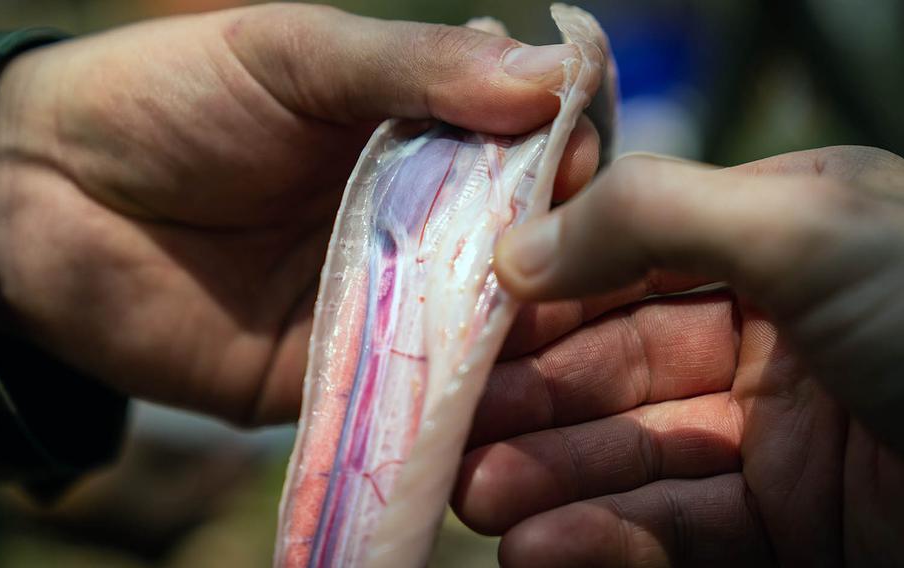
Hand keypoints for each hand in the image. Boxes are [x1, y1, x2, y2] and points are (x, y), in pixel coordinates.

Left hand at [0, 3, 600, 424]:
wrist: (43, 200)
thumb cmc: (170, 100)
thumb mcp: (295, 55)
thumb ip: (416, 66)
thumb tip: (556, 71)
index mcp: (421, 132)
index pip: (530, 141)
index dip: (567, 147)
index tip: (579, 155)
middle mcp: (422, 219)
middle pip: (524, 238)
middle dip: (556, 247)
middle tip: (571, 252)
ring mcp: (389, 299)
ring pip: (486, 319)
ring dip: (521, 325)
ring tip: (539, 321)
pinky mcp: (347, 370)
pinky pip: (419, 385)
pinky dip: (459, 388)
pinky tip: (493, 385)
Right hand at [454, 146, 903, 565]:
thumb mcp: (809, 228)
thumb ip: (653, 214)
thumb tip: (515, 251)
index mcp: (776, 239)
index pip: (628, 264)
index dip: (543, 299)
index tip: (464, 332)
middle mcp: (772, 330)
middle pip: (617, 367)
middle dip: (531, 402)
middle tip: (453, 433)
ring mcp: (778, 435)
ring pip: (636, 454)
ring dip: (550, 478)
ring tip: (476, 497)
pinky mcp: (791, 524)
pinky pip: (681, 530)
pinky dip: (606, 540)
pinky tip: (537, 548)